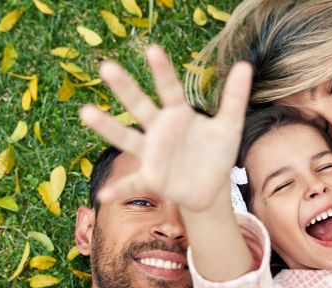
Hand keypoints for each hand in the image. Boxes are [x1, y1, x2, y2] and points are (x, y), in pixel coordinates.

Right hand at [79, 45, 251, 210]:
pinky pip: (133, 183)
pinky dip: (118, 189)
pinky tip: (103, 195)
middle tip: (106, 67)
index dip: (163, 71)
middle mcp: (159, 130)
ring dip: (107, 126)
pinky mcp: (151, 178)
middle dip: (125, 88)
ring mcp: (152, 154)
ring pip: (126, 137)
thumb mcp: (229, 126)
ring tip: (86, 112)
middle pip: (140, 106)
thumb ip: (234, 98)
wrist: (211, 186)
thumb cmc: (216, 152)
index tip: (153, 49)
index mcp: (178, 115)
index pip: (170, 89)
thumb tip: (245, 65)